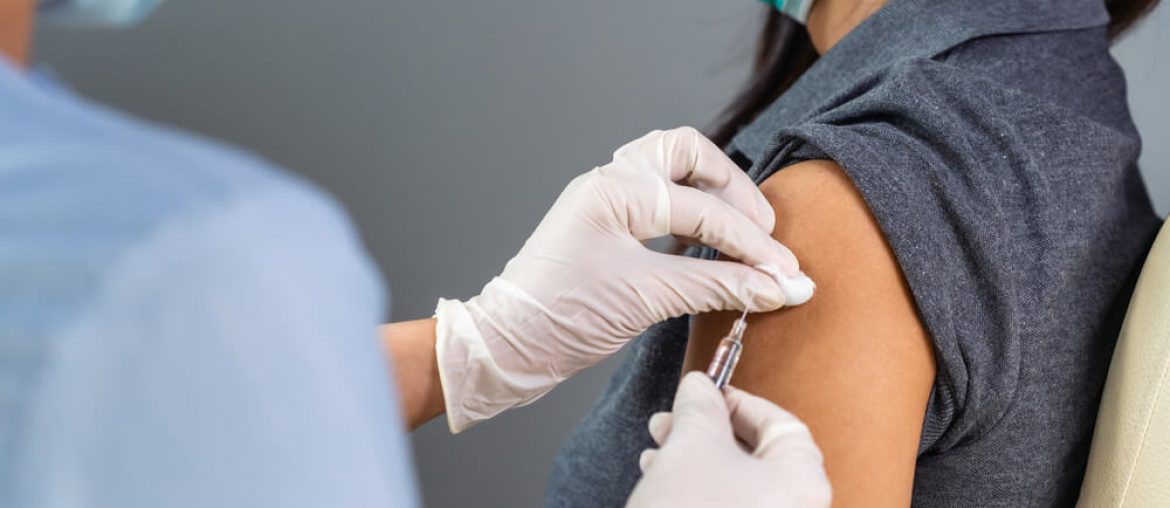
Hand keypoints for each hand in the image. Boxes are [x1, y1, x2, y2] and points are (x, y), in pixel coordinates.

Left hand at [434, 127, 814, 431]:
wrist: (507, 345)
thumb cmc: (560, 317)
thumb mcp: (646, 299)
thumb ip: (719, 287)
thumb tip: (778, 287)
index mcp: (614, 190)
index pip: (703, 209)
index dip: (752, 245)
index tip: (787, 275)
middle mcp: (609, 182)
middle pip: (689, 155)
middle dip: (733, 190)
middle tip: (763, 234)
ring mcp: (605, 200)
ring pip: (672, 169)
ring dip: (713, 195)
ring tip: (743, 235)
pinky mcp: (606, 225)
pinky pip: (659, 200)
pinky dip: (692, 216)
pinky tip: (710, 246)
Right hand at [628, 372, 830, 507]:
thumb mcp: (691, 446)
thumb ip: (700, 407)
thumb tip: (699, 386)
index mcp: (803, 483)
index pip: (781, 424)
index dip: (738, 401)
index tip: (705, 391)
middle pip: (758, 455)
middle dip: (707, 430)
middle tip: (672, 418)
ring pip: (738, 484)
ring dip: (695, 458)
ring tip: (656, 449)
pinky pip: (729, 507)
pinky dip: (698, 490)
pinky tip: (661, 479)